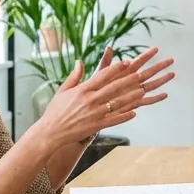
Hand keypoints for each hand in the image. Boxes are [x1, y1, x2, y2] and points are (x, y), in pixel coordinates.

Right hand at [35, 48, 175, 148]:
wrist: (51, 132)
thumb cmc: (55, 110)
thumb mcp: (63, 90)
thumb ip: (74, 76)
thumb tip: (80, 61)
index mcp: (82, 90)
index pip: (102, 76)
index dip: (116, 68)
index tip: (126, 62)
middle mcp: (90, 100)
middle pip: (113, 88)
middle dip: (128, 80)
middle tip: (141, 73)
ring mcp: (95, 114)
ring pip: (117, 103)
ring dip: (131, 97)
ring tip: (142, 91)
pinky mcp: (96, 126)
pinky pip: (114, 120)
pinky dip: (125, 116)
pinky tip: (134, 112)